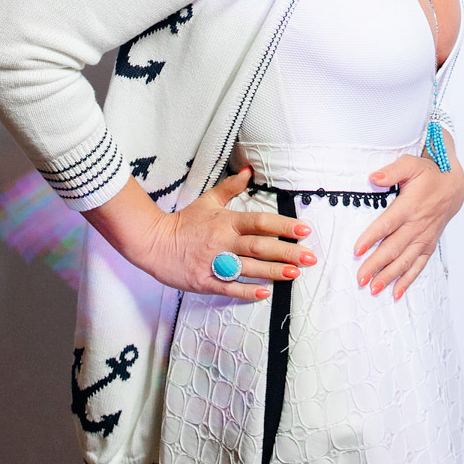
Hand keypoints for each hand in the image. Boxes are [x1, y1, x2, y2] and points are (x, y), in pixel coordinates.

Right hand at [132, 167, 315, 301]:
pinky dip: (247, 291)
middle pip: (259, 247)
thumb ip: (231, 187)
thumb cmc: (184, 223)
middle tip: (309, 257)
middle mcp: (223, 242)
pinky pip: (229, 287)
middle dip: (287, 252)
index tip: (304, 230)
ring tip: (295, 273)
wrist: (154, 243)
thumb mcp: (208, 200)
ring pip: (249, 269)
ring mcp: (214, 263)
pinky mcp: (205, 281)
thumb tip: (249, 170)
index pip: (260, 222)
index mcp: (226, 222)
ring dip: (273, 272)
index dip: (283, 226)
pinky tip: (265, 293)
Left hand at [354, 136, 463, 299]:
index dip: (371, 238)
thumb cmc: (428, 175)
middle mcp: (416, 226)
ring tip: (374, 289)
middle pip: (393, 248)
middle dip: (376, 265)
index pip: (387, 225)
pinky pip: (418, 266)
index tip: (357, 251)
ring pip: (405, 261)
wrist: (453, 188)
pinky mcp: (428, 246)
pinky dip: (407, 280)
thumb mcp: (411, 165)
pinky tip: (396, 293)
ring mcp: (423, 238)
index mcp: (409, 206)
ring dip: (389, 276)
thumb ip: (392, 171)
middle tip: (360, 279)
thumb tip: (373, 177)